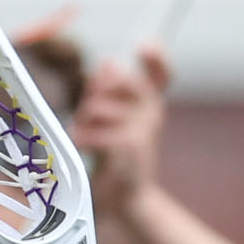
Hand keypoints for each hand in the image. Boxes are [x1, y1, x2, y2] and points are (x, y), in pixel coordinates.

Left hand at [76, 45, 169, 215]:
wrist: (127, 198)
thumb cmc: (114, 156)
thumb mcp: (111, 119)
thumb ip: (108, 90)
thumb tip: (109, 62)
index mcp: (150, 103)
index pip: (161, 73)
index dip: (155, 57)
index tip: (145, 45)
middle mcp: (153, 112)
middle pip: (119, 79)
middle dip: (94, 92)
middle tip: (88, 114)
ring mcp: (144, 128)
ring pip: (97, 106)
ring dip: (83, 121)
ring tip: (85, 137)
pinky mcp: (130, 145)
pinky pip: (93, 130)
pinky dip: (81, 139)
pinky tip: (83, 148)